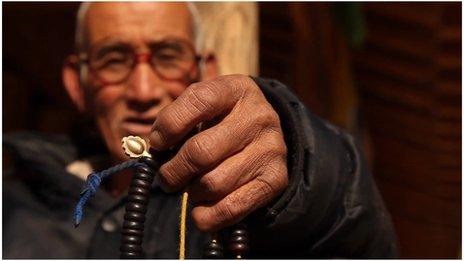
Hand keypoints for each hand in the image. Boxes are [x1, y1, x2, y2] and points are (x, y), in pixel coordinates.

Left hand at [150, 75, 287, 231]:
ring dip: (191, 192)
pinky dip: (206, 216)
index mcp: (237, 90)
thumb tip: (151, 150)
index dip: (169, 125)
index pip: (198, 100)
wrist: (264, 136)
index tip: (157, 143)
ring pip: (212, 184)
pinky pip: (230, 208)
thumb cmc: (222, 121)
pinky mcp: (275, 180)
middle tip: (166, 178)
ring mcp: (271, 149)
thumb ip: (176, 121)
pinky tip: (201, 210)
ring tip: (192, 187)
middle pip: (200, 152)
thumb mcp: (204, 108)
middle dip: (172, 171)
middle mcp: (259, 116)